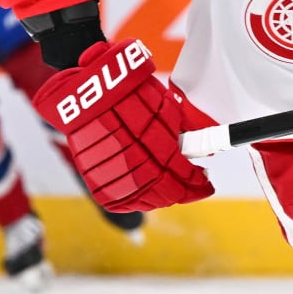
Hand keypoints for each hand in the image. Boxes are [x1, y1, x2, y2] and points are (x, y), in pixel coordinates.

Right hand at [34, 38, 213, 212]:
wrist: (86, 91)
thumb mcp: (163, 102)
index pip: (180, 171)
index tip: (205, 183)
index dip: (196, 181)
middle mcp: (129, 155)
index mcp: (150, 136)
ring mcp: (110, 169)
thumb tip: (206, 150)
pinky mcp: (95, 176)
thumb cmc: (128, 92)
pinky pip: (120, 200)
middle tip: (195, 188)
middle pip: (164, 189)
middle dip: (184, 192)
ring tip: (175, 191)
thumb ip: (186, 127)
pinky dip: (138, 202)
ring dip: (164, 198)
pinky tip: (150, 196)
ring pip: (144, 199)